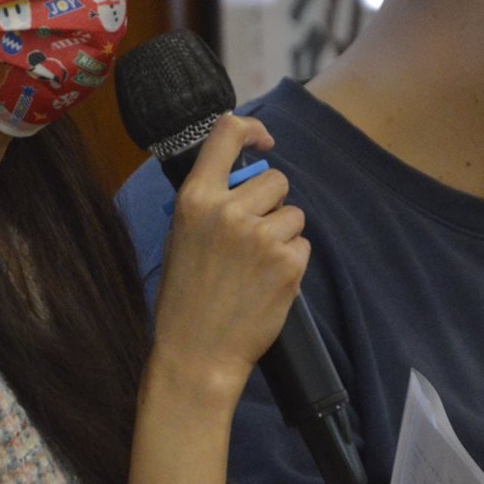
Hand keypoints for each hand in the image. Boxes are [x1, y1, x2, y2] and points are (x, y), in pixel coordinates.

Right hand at [152, 114, 309, 401]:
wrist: (197, 353)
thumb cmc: (185, 298)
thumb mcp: (181, 238)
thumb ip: (209, 204)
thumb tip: (242, 178)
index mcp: (195, 199)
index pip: (227, 134)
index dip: (252, 130)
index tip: (263, 141)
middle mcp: (228, 210)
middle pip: (276, 180)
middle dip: (272, 204)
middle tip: (252, 237)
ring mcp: (260, 237)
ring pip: (293, 214)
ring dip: (283, 235)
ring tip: (256, 267)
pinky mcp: (287, 263)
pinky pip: (302, 246)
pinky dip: (291, 263)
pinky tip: (267, 284)